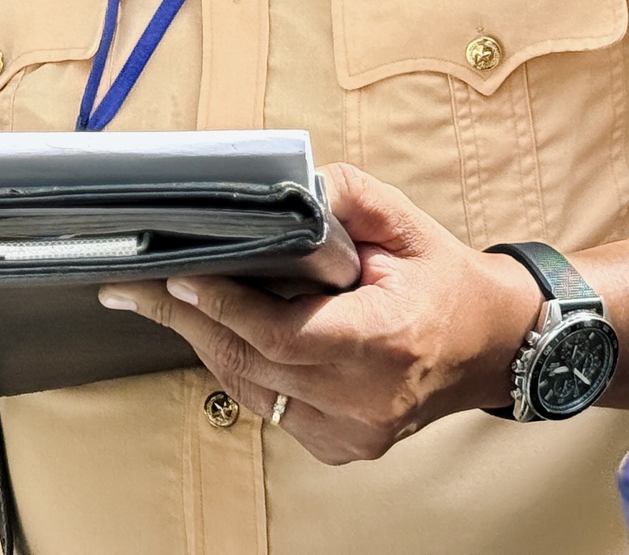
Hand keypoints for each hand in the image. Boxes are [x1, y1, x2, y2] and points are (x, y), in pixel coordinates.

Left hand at [97, 164, 538, 463]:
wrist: (495, 345)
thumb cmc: (448, 284)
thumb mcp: (406, 224)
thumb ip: (349, 196)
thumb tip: (294, 184)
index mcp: (387, 343)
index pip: (282, 333)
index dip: (222, 304)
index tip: (174, 273)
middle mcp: (367, 398)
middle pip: (252, 363)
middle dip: (188, 317)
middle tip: (133, 286)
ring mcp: (353, 430)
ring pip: (252, 388)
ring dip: (206, 341)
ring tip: (159, 299)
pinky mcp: (342, 444)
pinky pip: (269, 406)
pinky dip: (240, 366)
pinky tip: (216, 331)